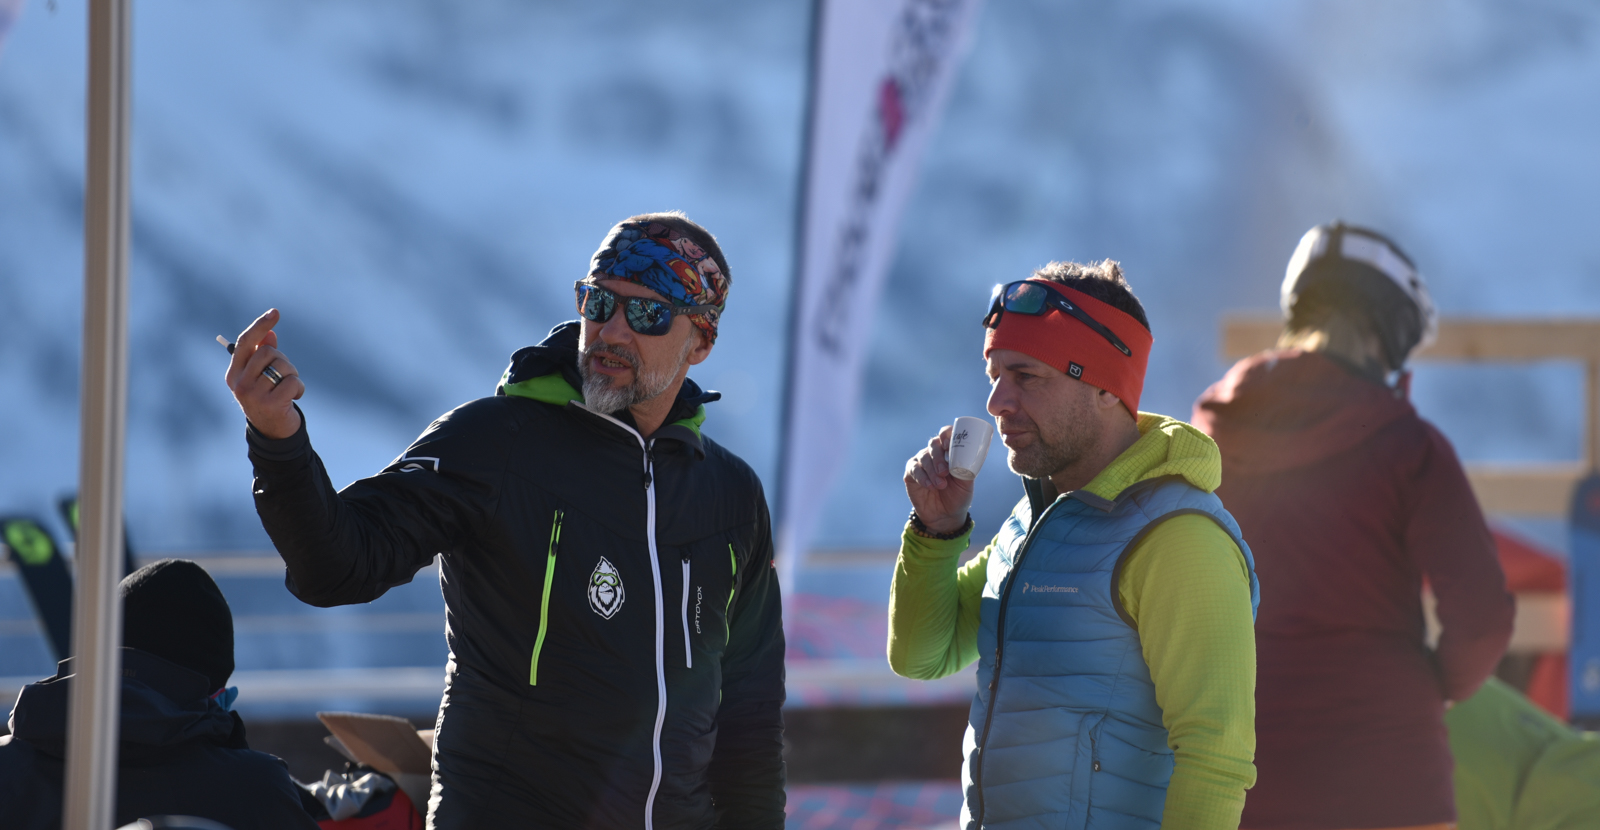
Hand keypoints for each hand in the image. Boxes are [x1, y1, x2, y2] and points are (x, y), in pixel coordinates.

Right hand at [225, 309, 304, 438]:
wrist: (274, 432)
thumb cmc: (269, 398)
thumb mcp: (263, 376)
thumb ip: (264, 354)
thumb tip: (271, 333)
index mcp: (234, 374)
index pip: (246, 343)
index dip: (260, 326)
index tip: (275, 312)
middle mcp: (239, 384)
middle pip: (268, 352)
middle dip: (284, 360)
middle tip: (286, 376)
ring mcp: (253, 395)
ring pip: (282, 366)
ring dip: (293, 375)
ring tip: (289, 388)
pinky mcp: (270, 404)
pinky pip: (293, 382)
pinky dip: (300, 388)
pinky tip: (294, 398)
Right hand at [903, 425, 974, 534]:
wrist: (946, 516)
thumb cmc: (958, 496)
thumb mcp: (967, 482)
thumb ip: (966, 468)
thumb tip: (967, 458)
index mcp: (949, 452)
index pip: (946, 434)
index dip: (946, 434)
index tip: (948, 443)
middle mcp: (934, 454)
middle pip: (933, 444)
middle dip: (938, 457)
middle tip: (944, 472)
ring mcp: (921, 463)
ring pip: (923, 457)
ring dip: (932, 471)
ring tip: (940, 485)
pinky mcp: (911, 475)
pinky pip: (914, 470)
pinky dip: (922, 477)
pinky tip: (930, 486)